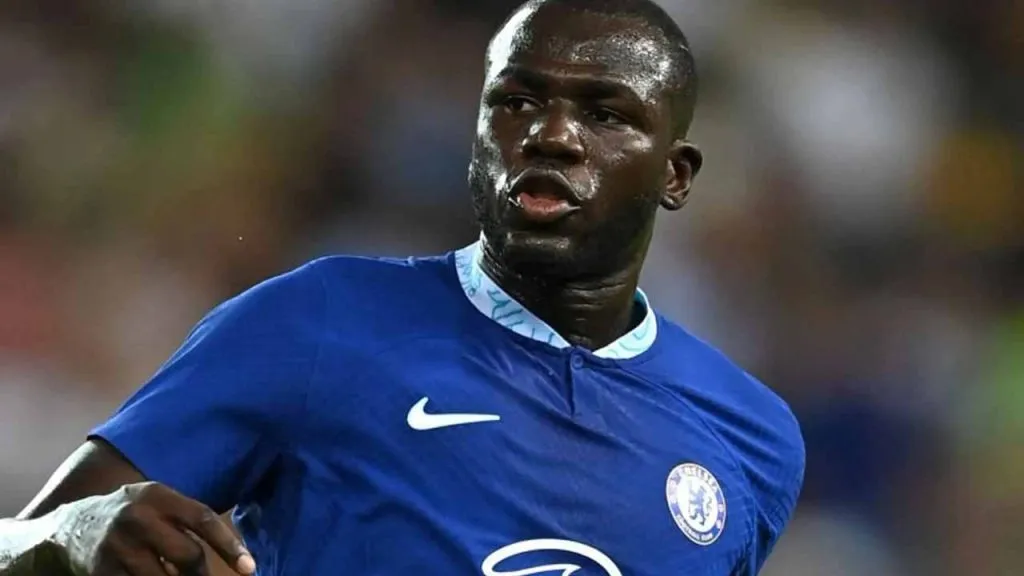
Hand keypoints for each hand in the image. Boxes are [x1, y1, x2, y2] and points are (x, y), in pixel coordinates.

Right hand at [52, 482, 255, 575]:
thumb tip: (233, 551)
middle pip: (188, 555)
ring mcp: (118, 547)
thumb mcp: (156, 501)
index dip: (229, 545)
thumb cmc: (130, 514)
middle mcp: (137, 517)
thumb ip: (186, 518)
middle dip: (201, 573)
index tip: (249, 567)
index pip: (202, 519)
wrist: (70, 527)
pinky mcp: (104, 572)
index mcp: (156, 495)